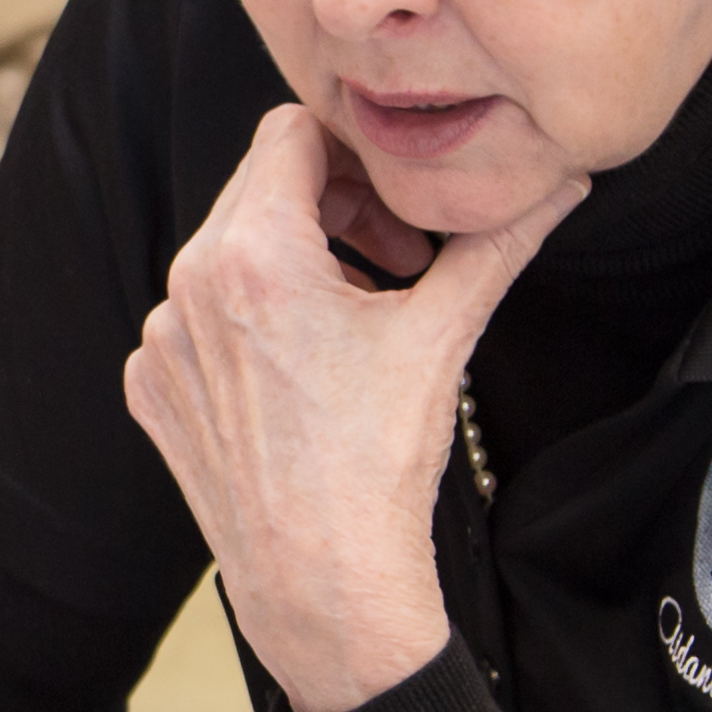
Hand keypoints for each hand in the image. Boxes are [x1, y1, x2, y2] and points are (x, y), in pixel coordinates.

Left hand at [124, 106, 582, 711]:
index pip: (290, 133)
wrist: (321, 579)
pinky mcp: (149, 387)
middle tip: (397, 260)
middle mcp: (186, 287)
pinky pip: (197, 319)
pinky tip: (304, 370)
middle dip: (335, 208)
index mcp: (252, 255)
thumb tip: (561, 184)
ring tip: (356, 317)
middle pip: (259, 188)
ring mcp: (160, 341)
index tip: (398, 205)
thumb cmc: (378, 463)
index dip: (356, 155)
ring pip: (228, 253)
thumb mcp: (443, 335)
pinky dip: (250, 323)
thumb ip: (498, 242)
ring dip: (294, 263)